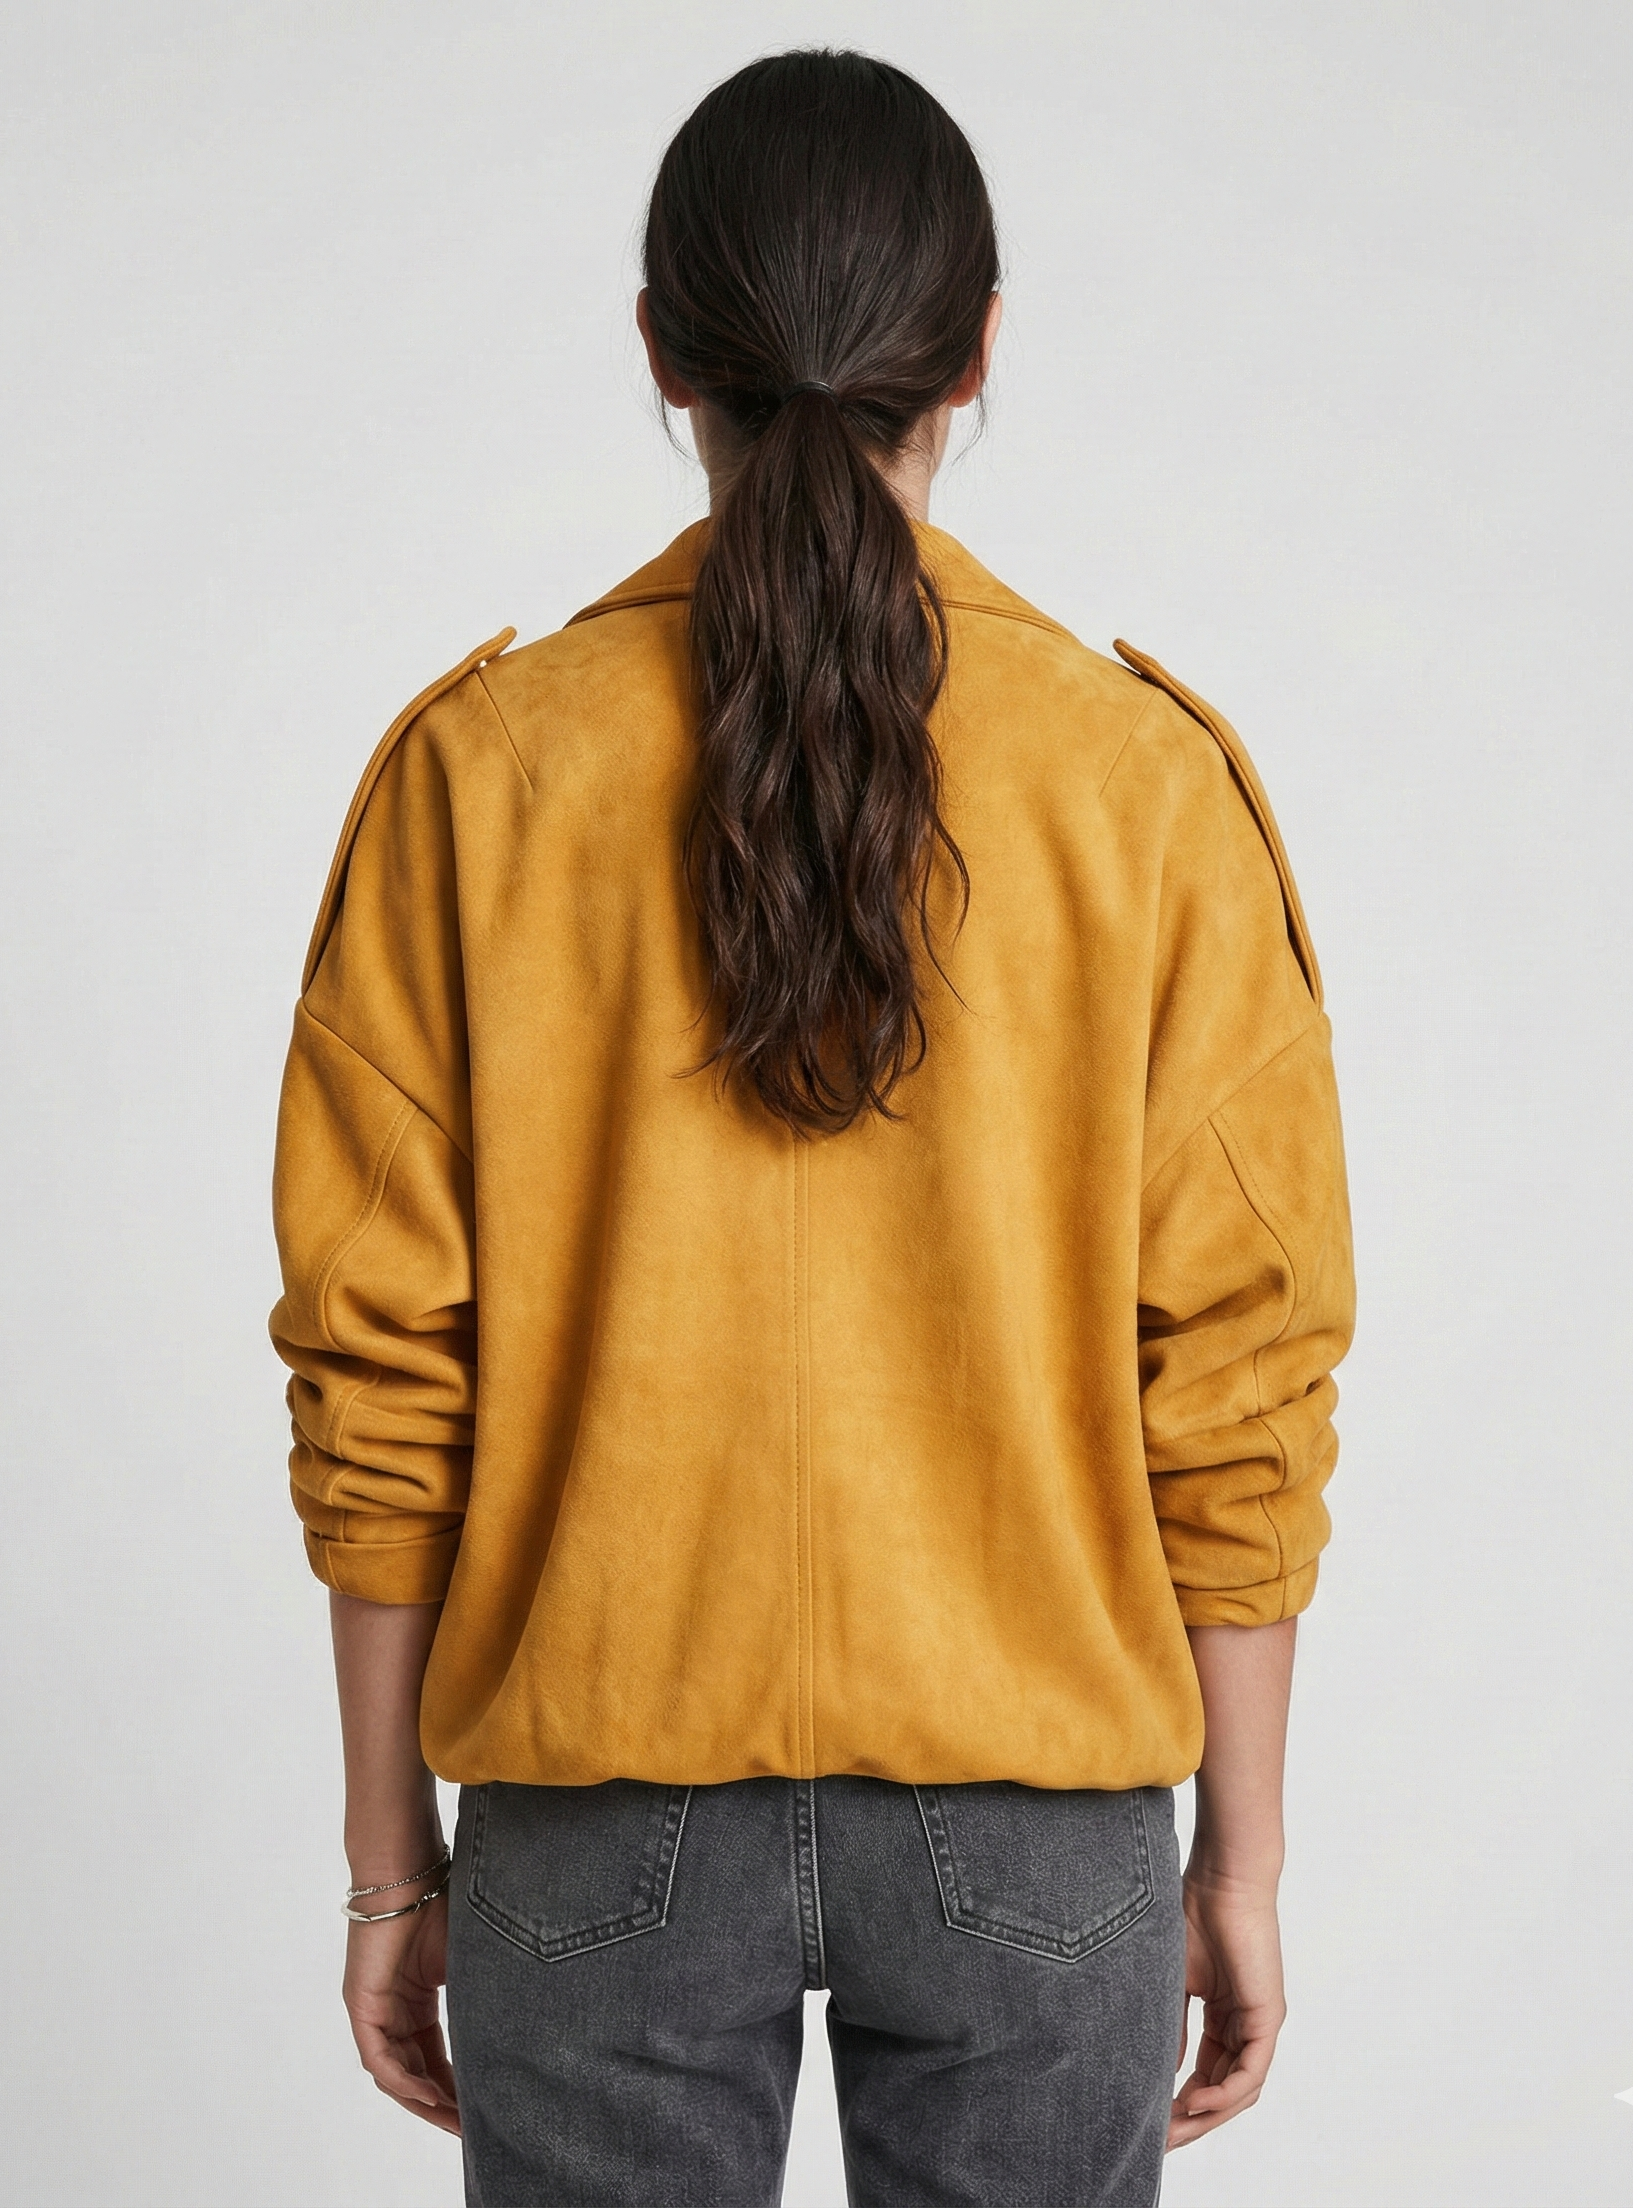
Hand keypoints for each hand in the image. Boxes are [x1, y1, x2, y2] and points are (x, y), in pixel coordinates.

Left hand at [342, 1890, 460, 2135]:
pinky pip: (380, 2060)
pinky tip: (432, 2095)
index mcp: (415, 2001)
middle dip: (444, 2105)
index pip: (435, 2059)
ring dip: (426, 2101)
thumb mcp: (468, 1960)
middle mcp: (391, 2012)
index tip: (483, 2110)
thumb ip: (479, 1996)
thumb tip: (520, 2026)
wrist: (410, 1869)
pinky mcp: (362, 2006)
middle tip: (472, 2130)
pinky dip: (405, 2081)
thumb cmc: (442, 1900)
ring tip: (456, 2121)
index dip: (458, 2087)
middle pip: (415, 2075)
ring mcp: (374, 2012)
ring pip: (396, 2075)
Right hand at [1166, 1867, 1285, 2149]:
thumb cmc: (1193, 1912)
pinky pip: (1251, 2071)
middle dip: (1192, 2121)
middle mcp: (1245, 2025)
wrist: (1220, 1877)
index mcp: (1223, 2015)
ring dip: (1208, 2115)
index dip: (1180, 2101)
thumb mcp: (1172, 1980)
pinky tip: (1195, 2101)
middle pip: (1224, 2091)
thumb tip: (1161, 2069)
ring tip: (1173, 2128)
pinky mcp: (1269, 2016)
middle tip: (1159, 2141)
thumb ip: (1170, 2025)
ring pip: (1239, 2090)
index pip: (1206, 2074)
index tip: (1150, 2121)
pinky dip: (1225, 2093)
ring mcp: (1260, 2022)